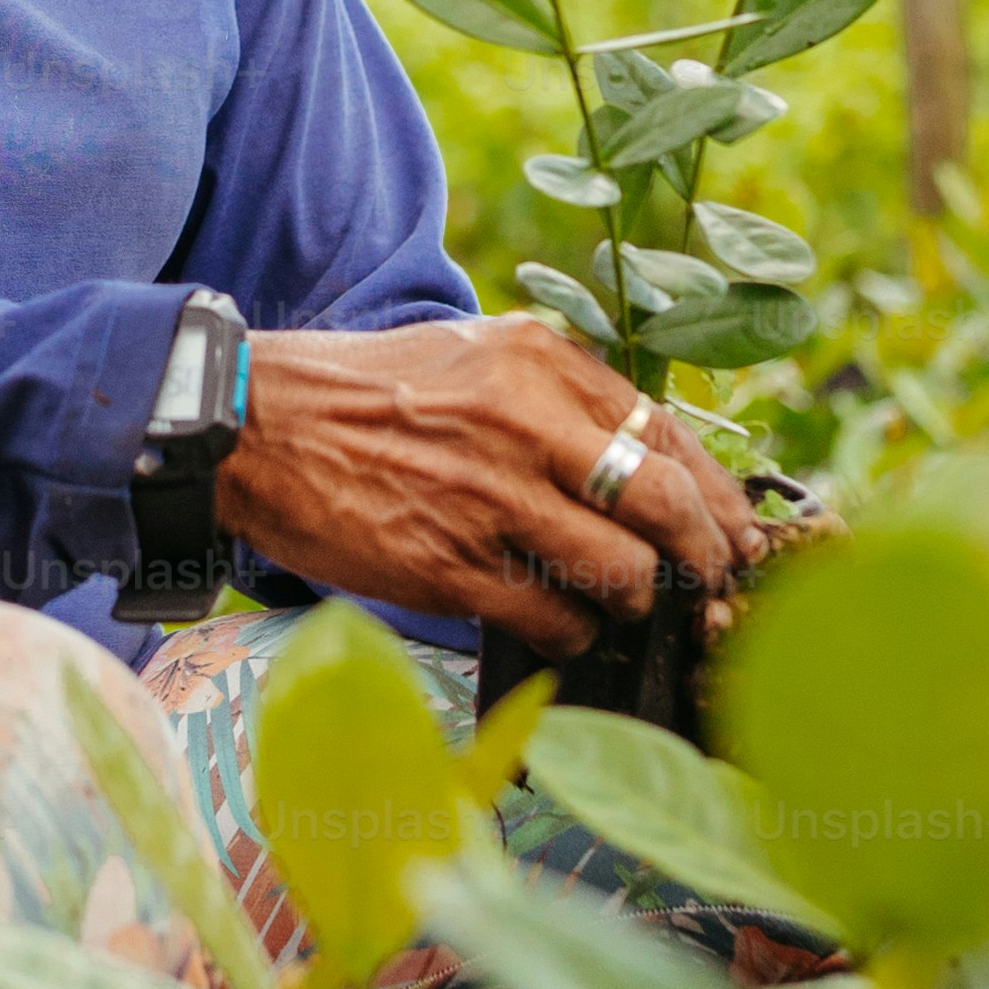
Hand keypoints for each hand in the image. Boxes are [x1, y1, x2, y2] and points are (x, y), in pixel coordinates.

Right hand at [216, 317, 768, 653]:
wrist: (254, 426)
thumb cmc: (369, 395)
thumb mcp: (474, 357)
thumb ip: (559, 397)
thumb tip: (648, 458)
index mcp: (538, 361)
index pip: (667, 433)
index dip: (715, 494)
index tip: (733, 529)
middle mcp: (525, 423)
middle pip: (664, 505)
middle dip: (705, 556)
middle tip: (712, 583)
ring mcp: (490, 499)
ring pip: (622, 572)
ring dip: (637, 600)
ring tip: (623, 603)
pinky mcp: (451, 567)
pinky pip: (556, 617)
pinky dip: (575, 631)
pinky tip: (564, 624)